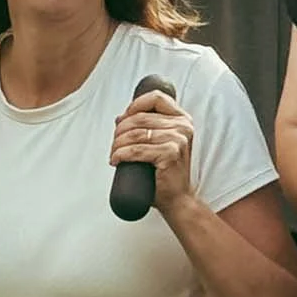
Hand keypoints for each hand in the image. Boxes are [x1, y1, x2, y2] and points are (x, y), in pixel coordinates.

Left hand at [111, 84, 196, 211]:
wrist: (177, 198)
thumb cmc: (166, 173)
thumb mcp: (160, 143)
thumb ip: (146, 127)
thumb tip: (120, 117)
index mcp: (182, 119)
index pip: (156, 98)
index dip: (135, 105)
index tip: (123, 118)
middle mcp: (183, 127)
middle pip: (140, 117)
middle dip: (120, 130)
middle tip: (114, 143)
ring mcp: (178, 139)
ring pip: (135, 134)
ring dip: (117, 143)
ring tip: (113, 153)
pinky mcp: (170, 154)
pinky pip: (136, 150)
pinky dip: (120, 154)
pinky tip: (116, 160)